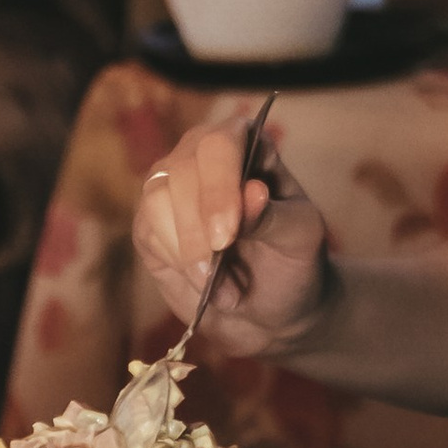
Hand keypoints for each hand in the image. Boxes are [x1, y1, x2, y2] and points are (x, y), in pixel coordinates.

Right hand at [131, 117, 331, 362]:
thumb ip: (274, 215)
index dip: (219, 188)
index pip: (220, 144)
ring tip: (225, 290)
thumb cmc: (290, 258)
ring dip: (189, 252)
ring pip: (158, 199)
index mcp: (246, 143)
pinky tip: (204, 284)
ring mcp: (171, 185)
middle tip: (220, 274)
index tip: (227, 236)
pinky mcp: (150, 221)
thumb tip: (252, 192)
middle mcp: (201, 154)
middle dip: (199, 228)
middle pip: (182, 170)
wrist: (270, 305)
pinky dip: (177, 263)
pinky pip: (149, 230)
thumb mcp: (299, 237)